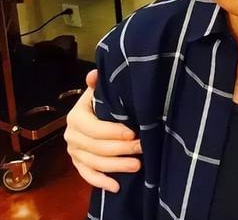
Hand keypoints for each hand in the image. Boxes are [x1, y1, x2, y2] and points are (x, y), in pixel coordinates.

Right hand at [64, 69, 142, 192]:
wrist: (91, 114)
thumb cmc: (100, 102)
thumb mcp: (100, 92)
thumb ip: (98, 85)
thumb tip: (95, 74)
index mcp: (76, 117)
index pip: (94, 129)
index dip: (113, 132)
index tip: (133, 133)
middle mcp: (71, 136)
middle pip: (96, 148)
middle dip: (121, 149)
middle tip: (142, 148)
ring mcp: (74, 152)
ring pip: (95, 163)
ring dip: (116, 166)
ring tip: (137, 165)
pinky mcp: (78, 164)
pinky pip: (87, 176)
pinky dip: (101, 182)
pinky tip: (116, 187)